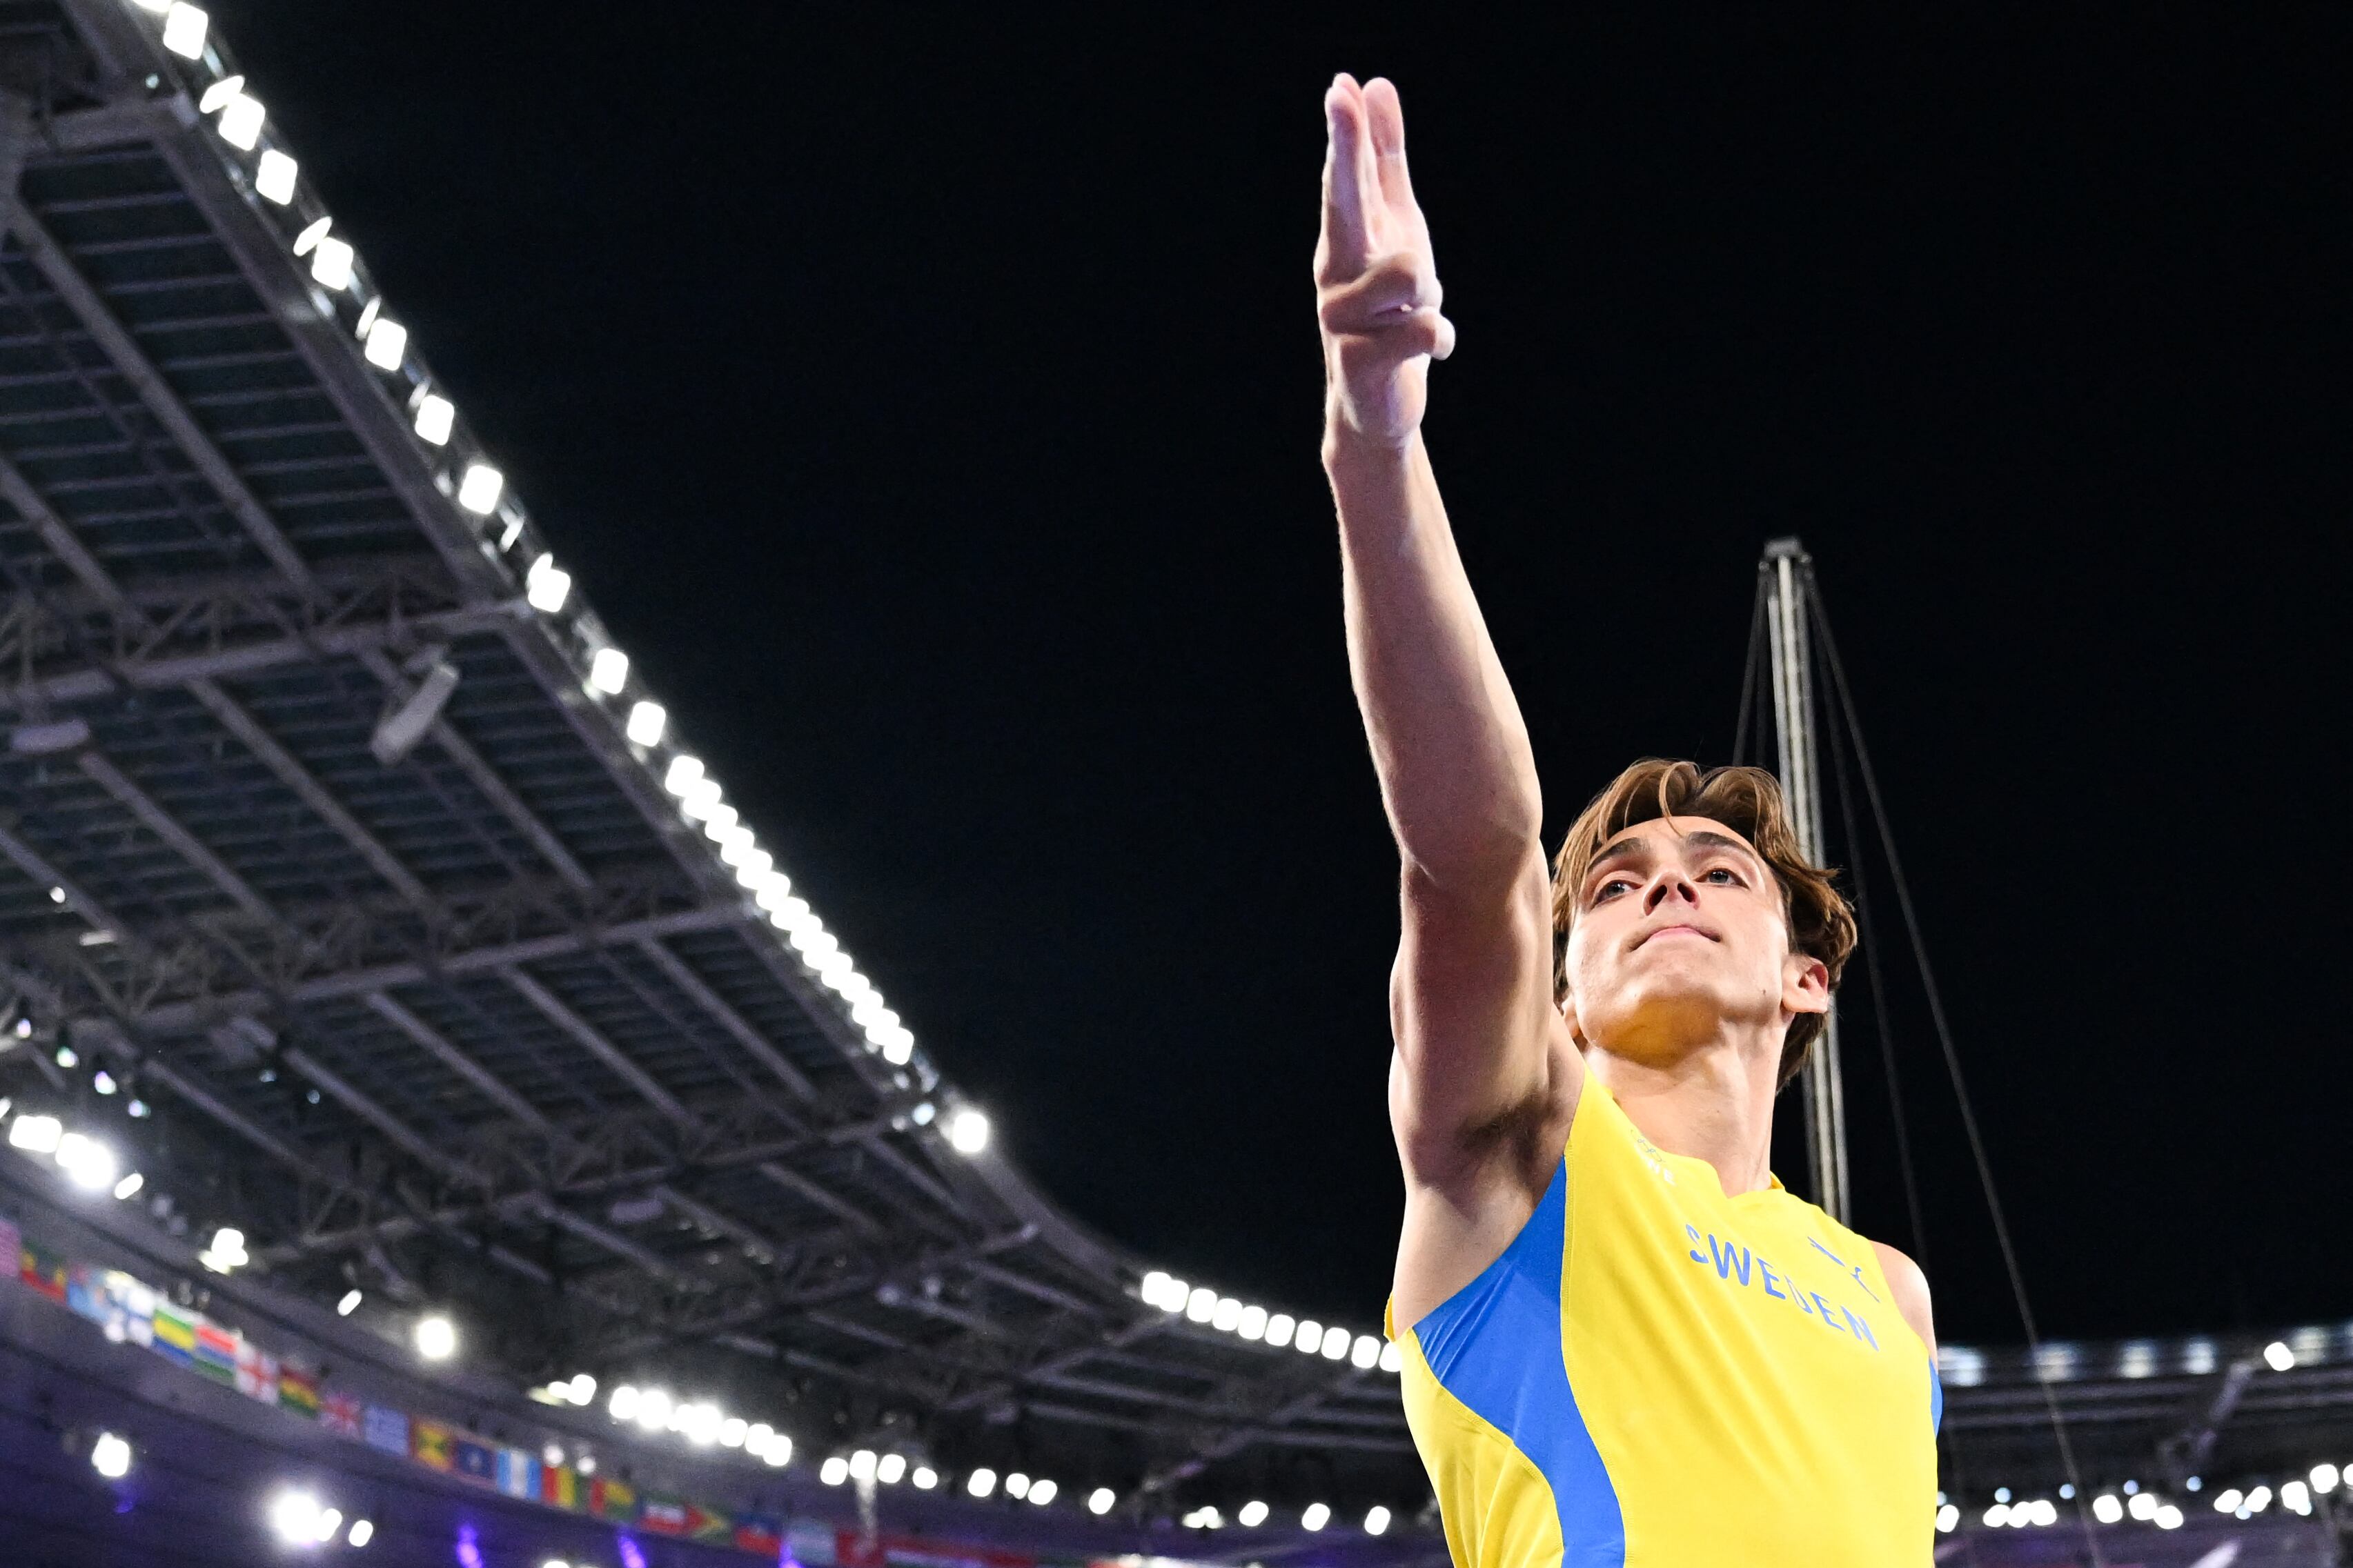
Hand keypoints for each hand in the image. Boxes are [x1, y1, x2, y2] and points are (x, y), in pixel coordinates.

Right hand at [1317, 75, 1454, 449]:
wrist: (1374, 403)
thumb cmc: (1387, 309)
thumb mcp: (1396, 229)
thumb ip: (1384, 162)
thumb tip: (1376, 86)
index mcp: (1345, 238)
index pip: (1347, 175)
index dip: (1347, 131)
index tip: (1342, 85)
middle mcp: (1333, 272)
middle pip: (1344, 203)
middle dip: (1345, 150)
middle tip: (1340, 95)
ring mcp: (1340, 318)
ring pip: (1411, 273)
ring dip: (1429, 295)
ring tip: (1410, 316)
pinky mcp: (1360, 363)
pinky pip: (1428, 329)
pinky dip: (1440, 338)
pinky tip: (1427, 351)